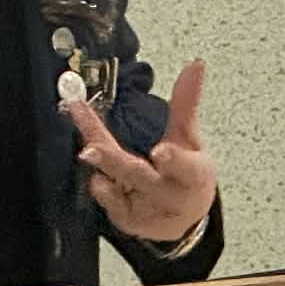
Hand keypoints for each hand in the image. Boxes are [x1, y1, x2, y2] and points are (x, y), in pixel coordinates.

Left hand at [65, 59, 216, 245]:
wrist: (186, 217)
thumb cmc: (188, 173)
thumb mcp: (189, 138)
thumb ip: (186, 102)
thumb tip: (196, 63)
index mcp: (192, 175)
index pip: (185, 168)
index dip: (174, 161)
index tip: (160, 152)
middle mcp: (169, 196)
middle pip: (140, 177)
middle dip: (116, 163)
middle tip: (92, 148)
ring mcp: (148, 212)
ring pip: (120, 193)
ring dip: (103, 174)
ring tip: (88, 153)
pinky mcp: (131, 222)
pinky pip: (112, 207)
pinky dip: (104, 193)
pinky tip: (96, 180)